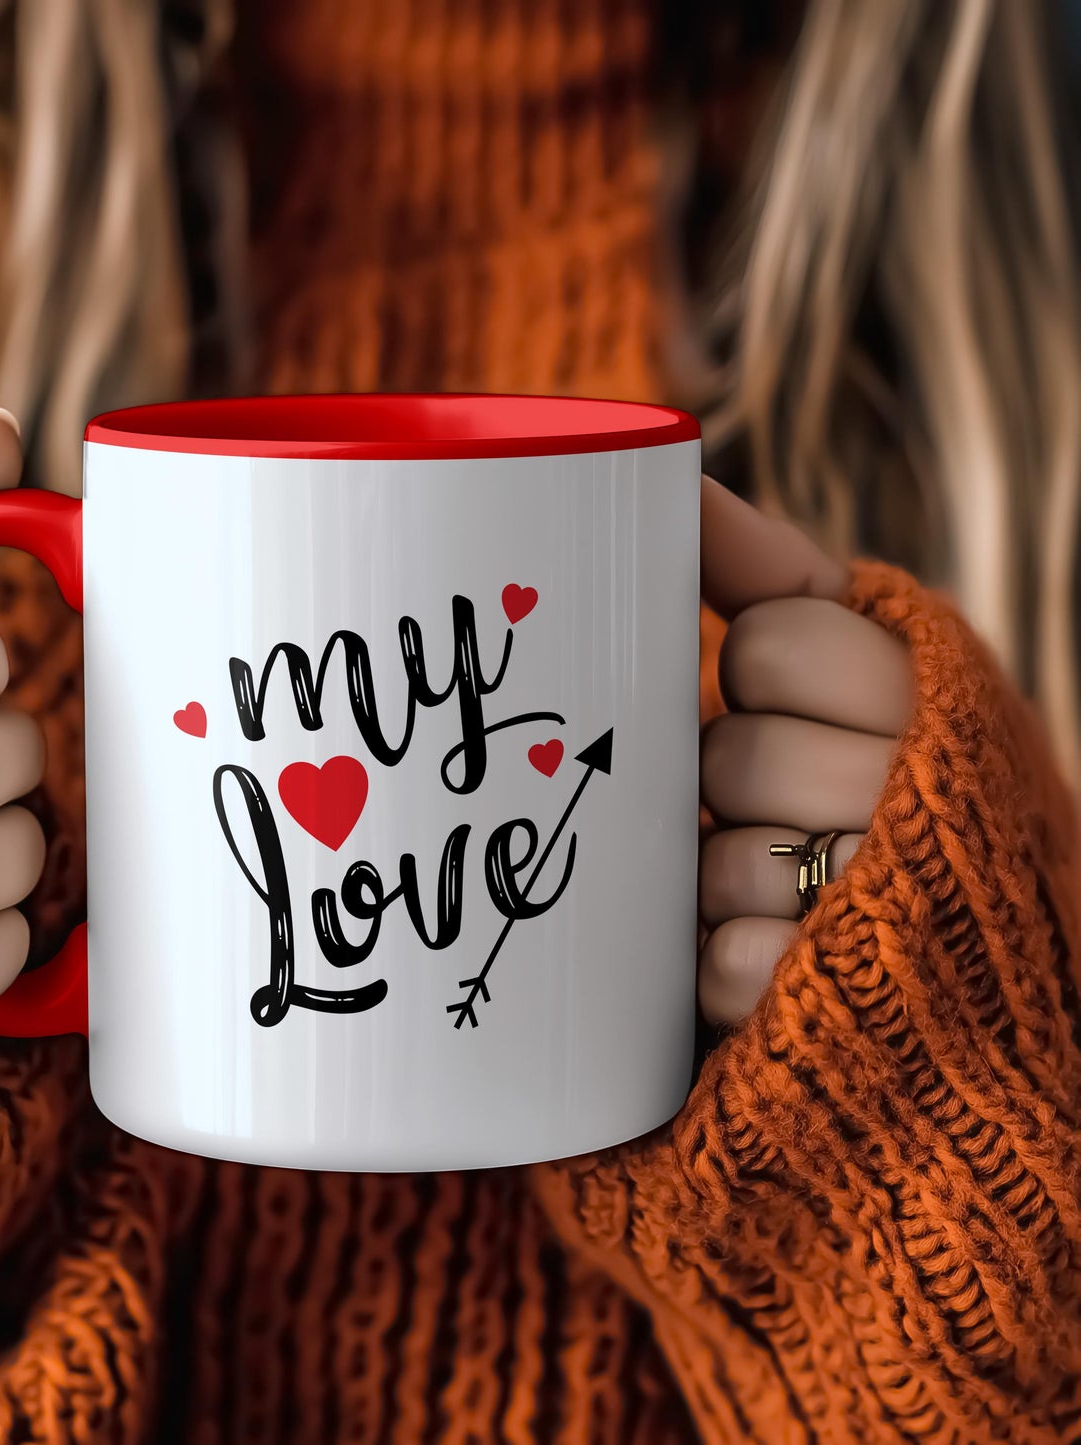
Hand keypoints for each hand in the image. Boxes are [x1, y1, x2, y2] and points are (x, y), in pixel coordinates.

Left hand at [697, 477, 913, 1026]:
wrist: (954, 974)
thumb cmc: (881, 790)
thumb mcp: (860, 665)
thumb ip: (769, 575)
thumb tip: (676, 476)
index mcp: (935, 699)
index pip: (776, 644)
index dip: (757, 675)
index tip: (778, 698)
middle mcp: (930, 800)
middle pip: (737, 757)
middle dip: (737, 784)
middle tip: (777, 809)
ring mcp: (887, 913)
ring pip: (726, 863)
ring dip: (722, 881)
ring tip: (782, 890)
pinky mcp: (835, 1014)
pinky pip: (727, 967)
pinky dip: (721, 970)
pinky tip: (770, 966)